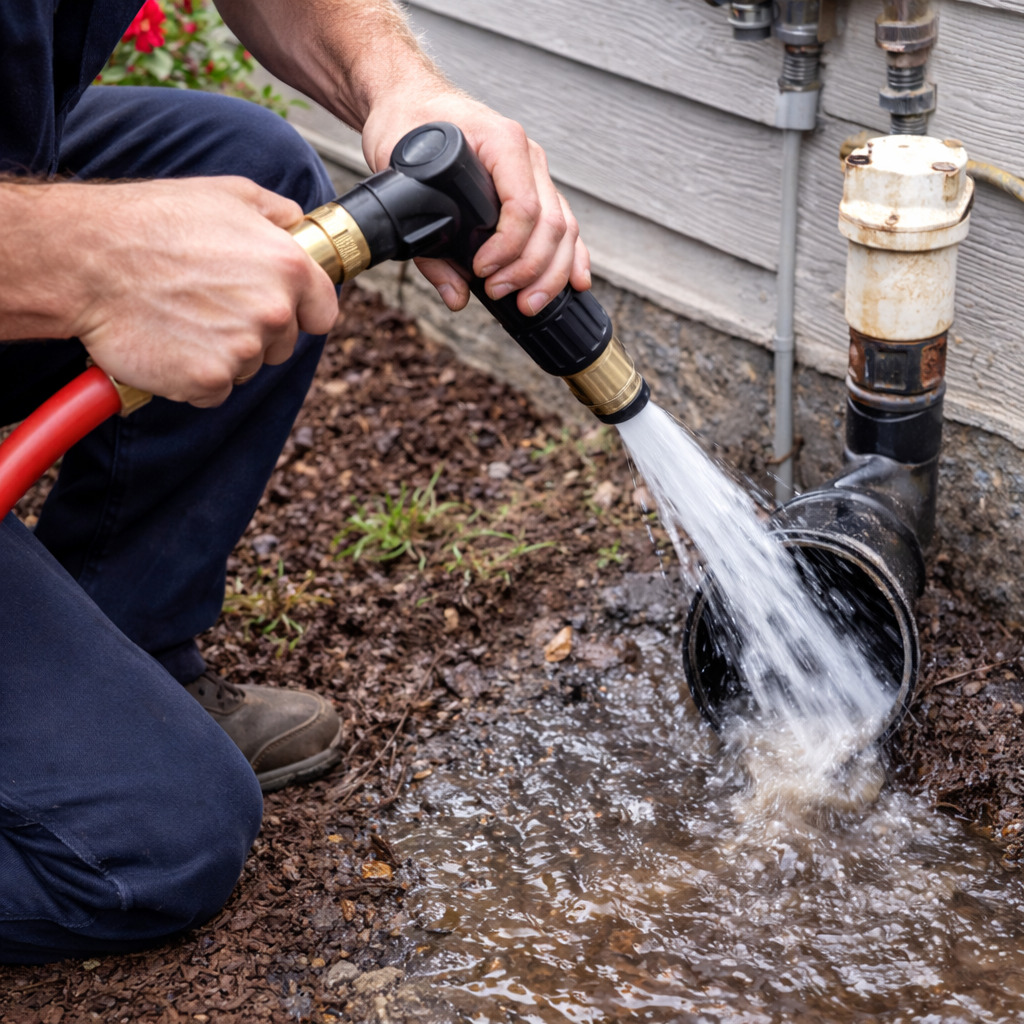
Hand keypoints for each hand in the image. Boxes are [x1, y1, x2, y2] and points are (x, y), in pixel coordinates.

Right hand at [65, 177, 337, 406]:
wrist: (85, 260)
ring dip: (223, 352)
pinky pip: (215, 389)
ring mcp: (242, 350)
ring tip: (184, 317)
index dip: (301, 311)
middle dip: (254, 331)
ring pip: (248, 366)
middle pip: (283, 343)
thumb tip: (299, 223)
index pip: (324, 313)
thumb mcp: (226, 194)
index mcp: (288, 267)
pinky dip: (194, 376)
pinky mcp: (209, 380)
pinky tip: (171, 343)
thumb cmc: (149, 223)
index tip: (281, 309)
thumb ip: (276, 212)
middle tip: (208, 304)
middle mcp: (273, 311)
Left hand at [361, 91, 591, 317]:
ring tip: (528, 304)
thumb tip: (457, 295)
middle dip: (530, 270)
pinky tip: (576, 283)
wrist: (412, 99)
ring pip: (564, 228)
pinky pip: (564, 225)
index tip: (482, 270)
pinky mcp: (536, 189)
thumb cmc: (407, 123)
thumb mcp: (401, 175)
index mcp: (502, 142)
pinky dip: (572, 257)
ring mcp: (536, 174)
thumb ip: (428, 245)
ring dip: (551, 274)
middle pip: (552, 224)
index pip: (523, 205)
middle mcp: (528, 157)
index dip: (507, 247)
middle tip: (501, 294)